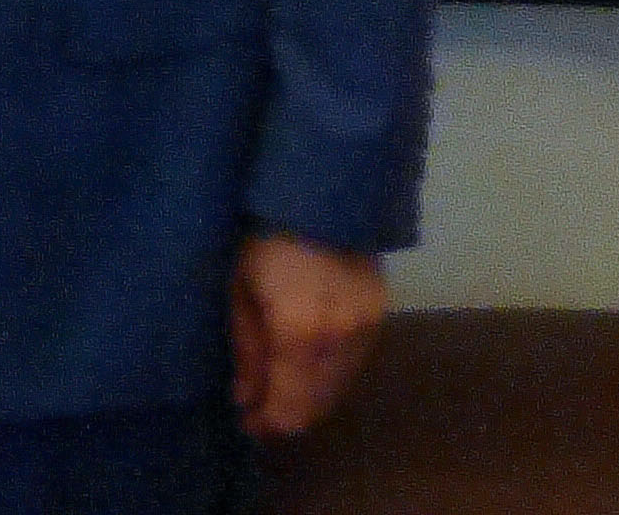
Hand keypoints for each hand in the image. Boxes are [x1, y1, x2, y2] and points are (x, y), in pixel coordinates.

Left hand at [230, 231, 388, 437]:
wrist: (319, 195)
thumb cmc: (262, 237)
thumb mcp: (239, 290)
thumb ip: (246, 350)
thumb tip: (245, 399)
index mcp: (300, 334)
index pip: (292, 407)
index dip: (269, 424)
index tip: (247, 424)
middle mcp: (341, 340)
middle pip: (319, 404)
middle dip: (288, 413)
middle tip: (259, 410)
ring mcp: (367, 329)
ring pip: (339, 387)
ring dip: (310, 397)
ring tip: (279, 388)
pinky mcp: (379, 316)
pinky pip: (354, 363)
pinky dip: (329, 374)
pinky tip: (306, 366)